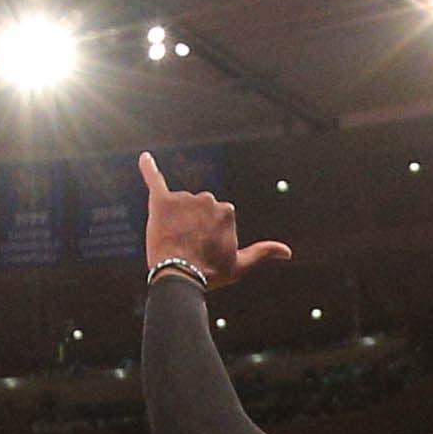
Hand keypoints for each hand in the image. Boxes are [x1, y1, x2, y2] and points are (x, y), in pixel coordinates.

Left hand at [139, 153, 290, 289]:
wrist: (181, 276)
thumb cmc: (211, 272)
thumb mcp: (240, 265)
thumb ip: (263, 252)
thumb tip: (288, 252)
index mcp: (227, 211)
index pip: (215, 217)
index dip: (208, 236)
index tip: (204, 251)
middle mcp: (207, 199)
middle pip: (197, 208)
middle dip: (192, 225)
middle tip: (187, 247)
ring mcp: (184, 199)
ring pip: (179, 206)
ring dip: (175, 221)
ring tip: (174, 242)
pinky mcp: (161, 202)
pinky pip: (154, 180)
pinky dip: (148, 168)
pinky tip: (144, 157)